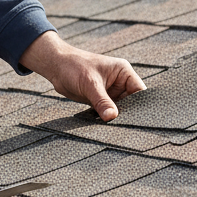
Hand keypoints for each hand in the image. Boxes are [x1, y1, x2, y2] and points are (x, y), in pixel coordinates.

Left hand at [19, 31, 145, 121]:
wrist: (55, 67)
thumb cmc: (73, 66)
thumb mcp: (90, 84)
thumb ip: (102, 101)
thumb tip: (112, 117)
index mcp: (123, 72)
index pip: (140, 91)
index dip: (141, 106)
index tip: (140, 121)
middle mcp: (120, 82)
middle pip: (131, 103)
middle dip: (128, 115)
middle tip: (126, 130)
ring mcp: (110, 91)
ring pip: (119, 110)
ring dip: (116, 118)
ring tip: (116, 131)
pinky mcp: (100, 99)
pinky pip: (107, 112)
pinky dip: (106, 119)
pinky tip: (104, 128)